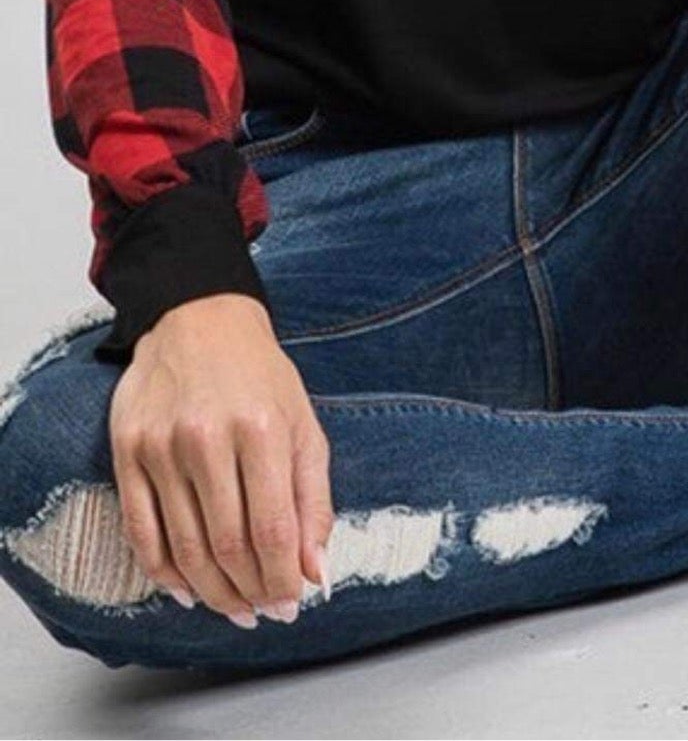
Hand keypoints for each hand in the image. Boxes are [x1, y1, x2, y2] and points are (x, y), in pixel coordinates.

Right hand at [109, 293, 333, 625]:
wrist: (199, 320)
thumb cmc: (259, 376)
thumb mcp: (303, 425)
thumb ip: (313, 500)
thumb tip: (314, 571)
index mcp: (262, 429)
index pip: (271, 531)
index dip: (281, 580)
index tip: (289, 604)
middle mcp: (208, 437)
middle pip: (227, 546)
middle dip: (249, 592)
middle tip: (261, 612)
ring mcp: (162, 446)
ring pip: (184, 547)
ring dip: (210, 591)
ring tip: (231, 608)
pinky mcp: (127, 450)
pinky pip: (141, 530)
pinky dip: (162, 571)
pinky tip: (184, 589)